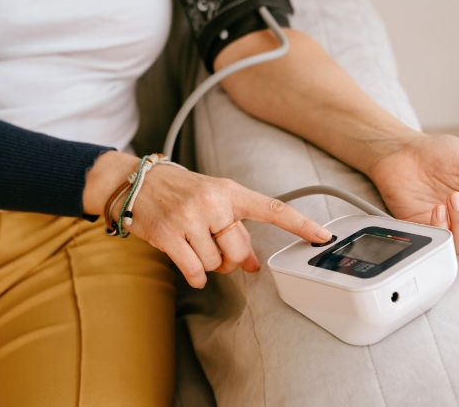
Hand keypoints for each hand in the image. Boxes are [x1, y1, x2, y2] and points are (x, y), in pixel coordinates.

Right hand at [85, 152, 332, 287]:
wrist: (135, 181)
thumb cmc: (179, 191)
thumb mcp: (212, 201)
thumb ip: (235, 228)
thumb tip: (254, 264)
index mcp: (229, 190)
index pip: (272, 208)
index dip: (300, 224)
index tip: (323, 235)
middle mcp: (212, 202)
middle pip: (238, 251)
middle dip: (230, 258)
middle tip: (217, 250)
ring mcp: (189, 218)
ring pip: (215, 263)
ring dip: (208, 265)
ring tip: (195, 246)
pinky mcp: (168, 235)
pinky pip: (194, 271)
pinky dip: (196, 277)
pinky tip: (191, 268)